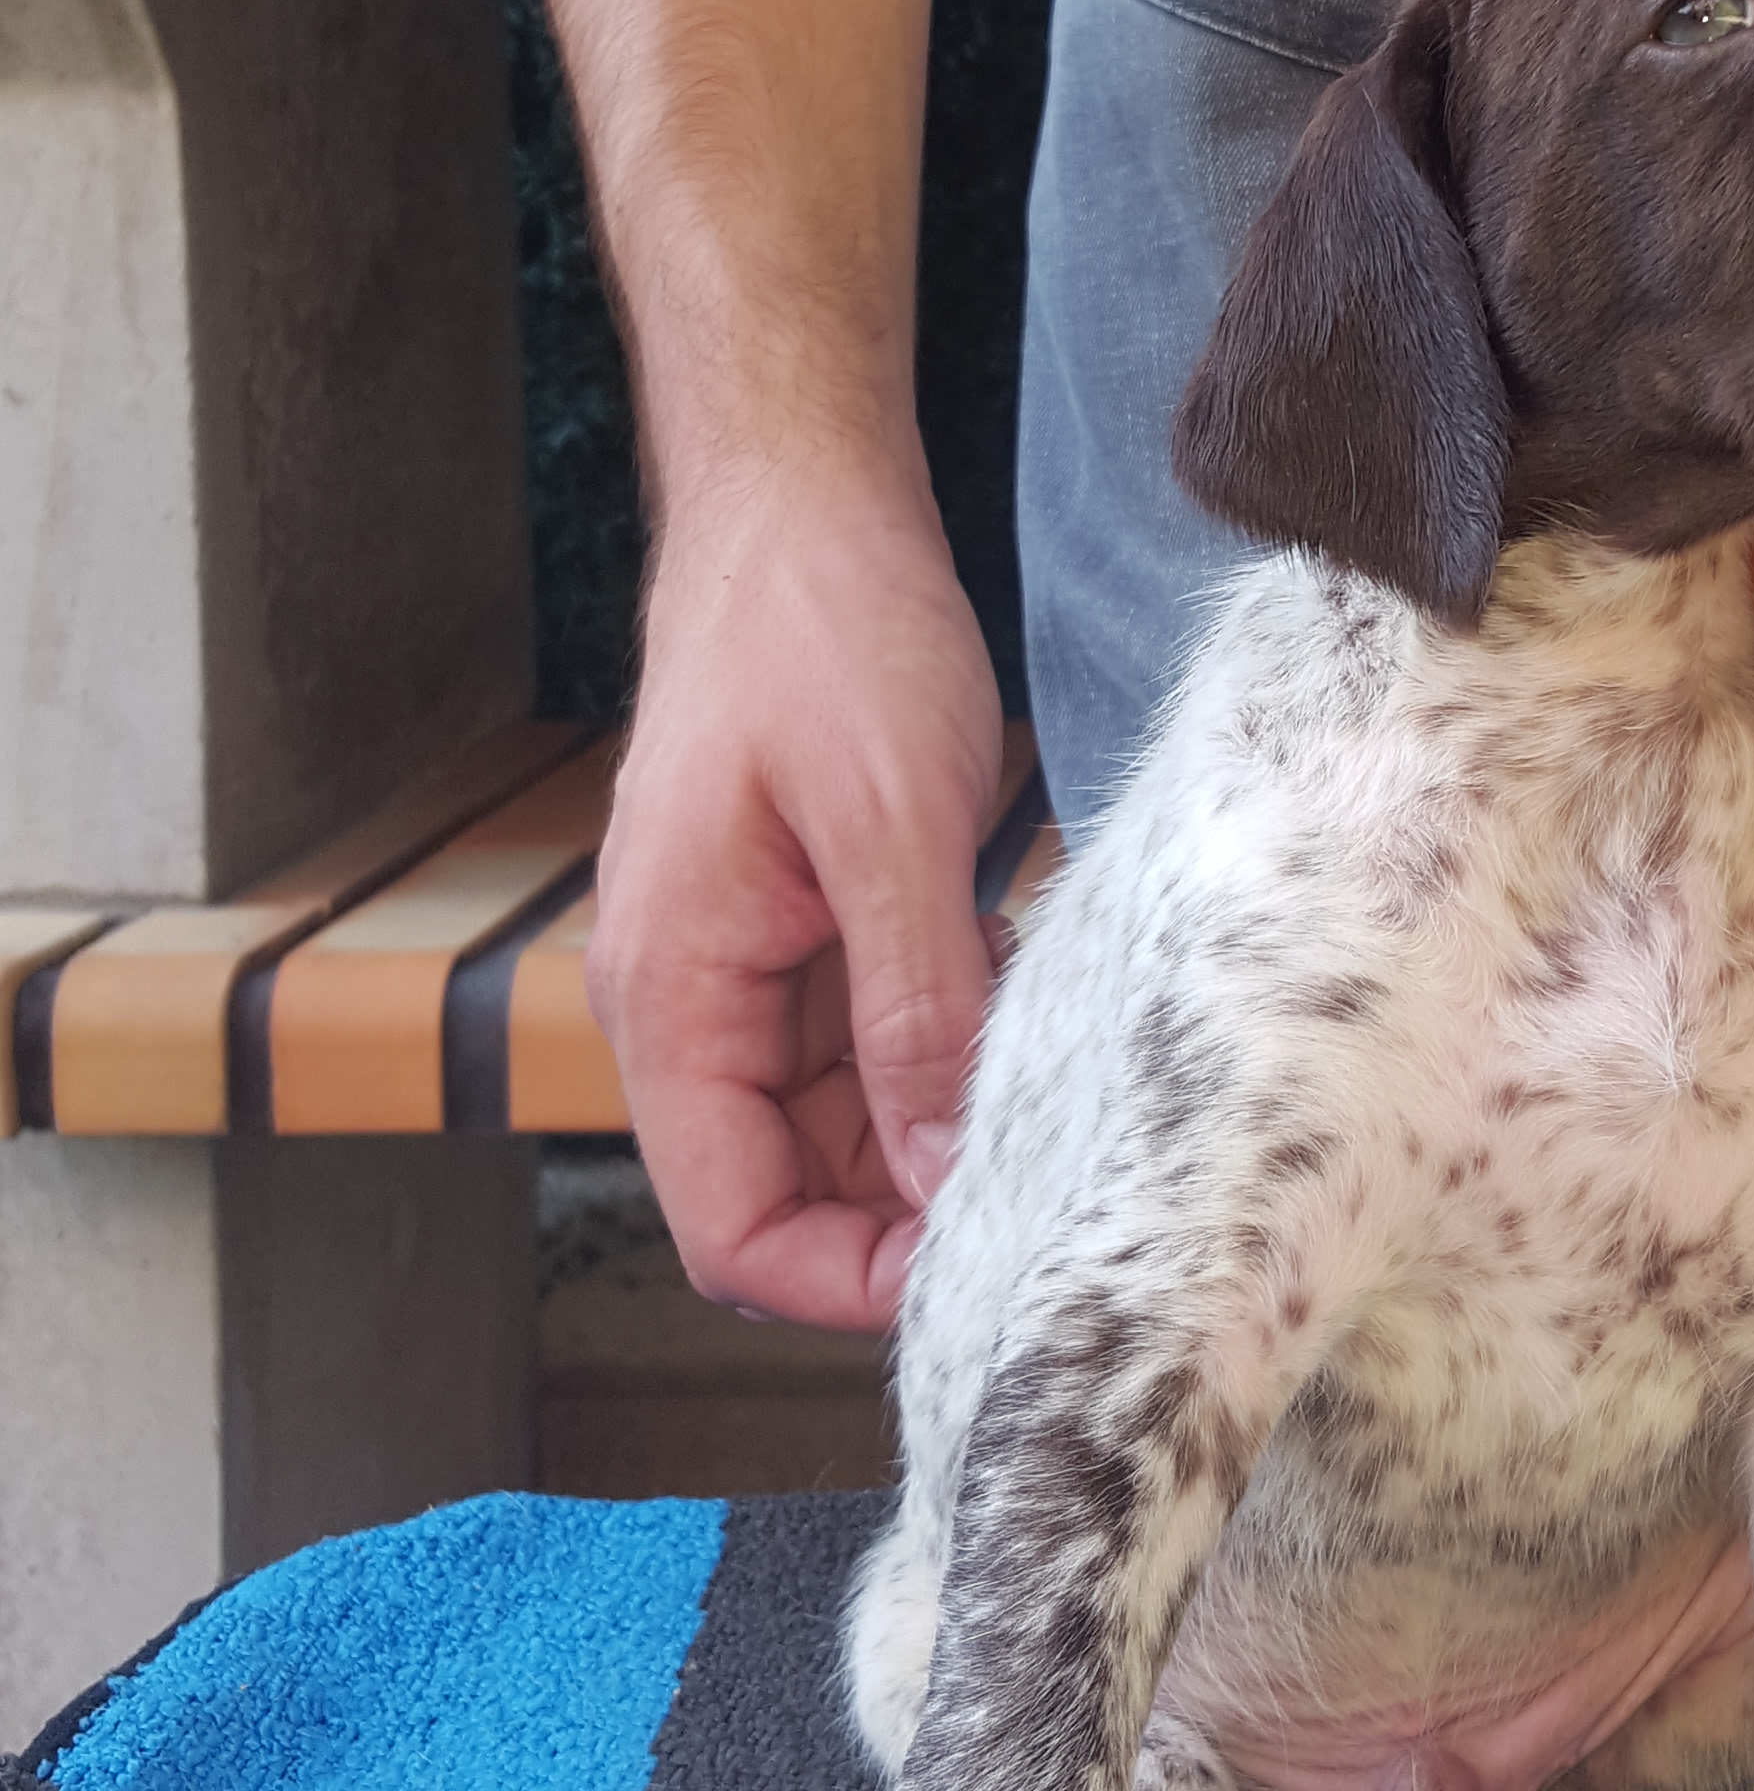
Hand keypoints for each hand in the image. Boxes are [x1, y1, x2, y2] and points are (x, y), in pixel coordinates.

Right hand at [587, 461, 1006, 1326]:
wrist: (799, 508)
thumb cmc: (823, 632)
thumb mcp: (891, 826)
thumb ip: (913, 1012)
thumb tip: (941, 1178)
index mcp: (672, 997)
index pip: (729, 1229)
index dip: (844, 1283)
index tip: (973, 1269)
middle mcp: (687, 1009)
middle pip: (780, 1199)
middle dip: (900, 1224)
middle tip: (1045, 1189)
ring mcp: (740, 978)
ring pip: (830, 1139)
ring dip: (927, 1144)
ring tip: (1038, 1098)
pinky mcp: (797, 942)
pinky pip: (860, 1059)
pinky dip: (934, 1068)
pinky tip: (1012, 1023)